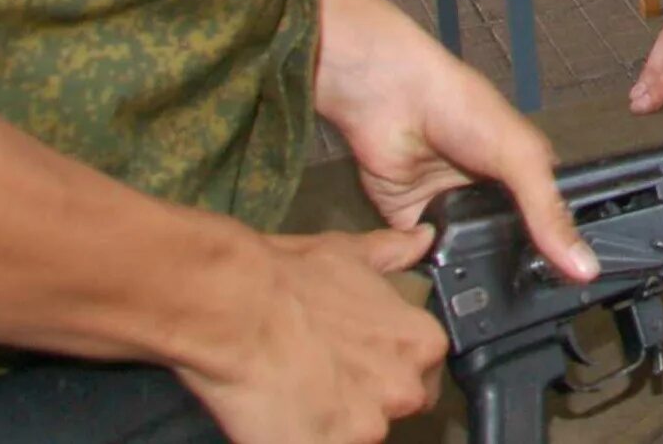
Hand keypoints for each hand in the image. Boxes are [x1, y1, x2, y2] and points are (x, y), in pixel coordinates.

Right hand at [179, 226, 447, 443]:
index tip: (362, 364)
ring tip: (299, 393)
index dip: (391, 370)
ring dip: (334, 422)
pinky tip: (283, 414)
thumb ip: (393, 253)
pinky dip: (304, 438)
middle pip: (395, 408)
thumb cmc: (289, 281)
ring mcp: (367, 428)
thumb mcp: (351, 254)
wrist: (237, 310)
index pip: (426, 373)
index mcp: (421, 343)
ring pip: (359, 433)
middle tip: (326, 377)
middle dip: (366, 399)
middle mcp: (405, 389)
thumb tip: (421, 239)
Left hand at [314, 0, 596, 283]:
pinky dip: (431, 263)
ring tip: (483, 288)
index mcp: (524, 177)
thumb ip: (550, 214)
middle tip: (523, 298)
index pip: (550, 225)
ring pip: (468, 258)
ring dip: (470, 268)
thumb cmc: (462, 107)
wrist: (394, 100)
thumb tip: (584, 265)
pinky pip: (425, 258)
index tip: (570, 290)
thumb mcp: (522, 158)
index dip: (560, 254)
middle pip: (510, 248)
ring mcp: (451, 210)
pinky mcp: (413, 222)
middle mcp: (489, 196)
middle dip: (513, 268)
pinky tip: (441, 269)